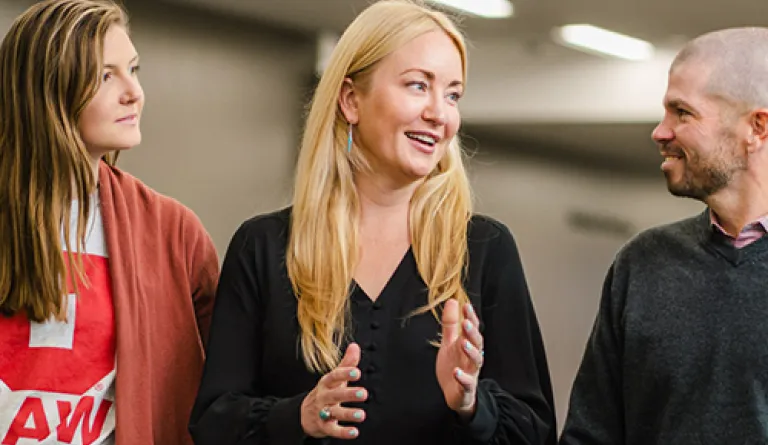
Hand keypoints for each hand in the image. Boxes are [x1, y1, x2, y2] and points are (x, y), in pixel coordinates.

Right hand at [301, 343, 367, 438]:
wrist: (304, 413)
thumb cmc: (325, 392)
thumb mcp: (334, 378)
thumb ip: (346, 363)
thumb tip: (355, 346)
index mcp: (326, 383)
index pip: (334, 376)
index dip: (344, 374)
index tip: (356, 372)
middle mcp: (323, 397)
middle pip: (335, 394)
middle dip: (348, 394)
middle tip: (363, 393)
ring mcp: (323, 412)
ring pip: (334, 413)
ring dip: (348, 414)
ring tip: (361, 414)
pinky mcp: (324, 427)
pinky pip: (333, 430)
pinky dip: (343, 432)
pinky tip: (354, 431)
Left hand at [436, 299, 483, 418]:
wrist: (455, 394)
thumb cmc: (454, 365)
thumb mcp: (450, 343)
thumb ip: (451, 324)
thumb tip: (453, 301)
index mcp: (469, 345)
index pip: (473, 329)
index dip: (470, 318)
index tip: (466, 306)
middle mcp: (472, 358)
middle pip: (477, 343)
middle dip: (472, 333)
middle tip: (466, 322)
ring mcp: (471, 372)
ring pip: (476, 361)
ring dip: (471, 352)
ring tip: (463, 343)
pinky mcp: (466, 387)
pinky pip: (467, 383)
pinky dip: (462, 377)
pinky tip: (456, 372)